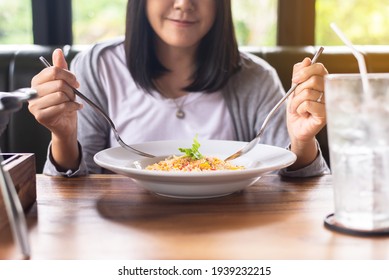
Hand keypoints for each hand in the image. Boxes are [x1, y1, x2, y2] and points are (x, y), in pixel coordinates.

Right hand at [29, 49, 82, 169]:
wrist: (66, 125)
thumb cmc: (65, 104)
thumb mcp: (64, 84)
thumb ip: (60, 68)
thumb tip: (58, 51)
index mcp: (37, 82)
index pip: (53, 71)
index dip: (68, 75)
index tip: (76, 82)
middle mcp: (32, 93)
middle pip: (58, 83)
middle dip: (71, 90)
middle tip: (74, 95)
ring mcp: (34, 106)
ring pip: (60, 95)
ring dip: (72, 99)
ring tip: (72, 102)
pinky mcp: (40, 116)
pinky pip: (62, 107)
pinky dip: (73, 107)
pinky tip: (76, 108)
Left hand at [286, 57, 327, 168]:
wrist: (295, 128)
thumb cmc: (297, 109)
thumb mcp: (294, 89)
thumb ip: (299, 74)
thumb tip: (306, 60)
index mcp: (322, 82)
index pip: (319, 67)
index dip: (305, 71)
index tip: (295, 79)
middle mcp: (329, 91)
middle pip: (314, 80)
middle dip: (298, 89)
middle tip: (295, 98)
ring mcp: (328, 103)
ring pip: (308, 93)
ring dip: (296, 102)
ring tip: (297, 108)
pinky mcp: (325, 114)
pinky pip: (308, 104)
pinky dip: (299, 109)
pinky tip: (302, 114)